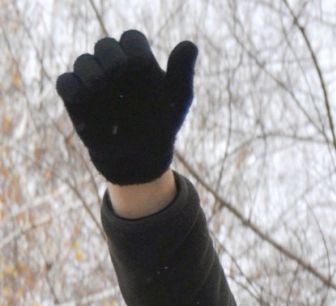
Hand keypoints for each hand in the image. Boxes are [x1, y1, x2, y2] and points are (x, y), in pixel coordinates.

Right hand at [56, 30, 197, 186]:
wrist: (140, 157)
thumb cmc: (160, 125)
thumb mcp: (176, 101)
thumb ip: (182, 73)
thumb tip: (190, 45)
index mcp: (136, 58)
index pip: (131, 40)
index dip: (136, 53)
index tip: (144, 70)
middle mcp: (112, 62)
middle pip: (105, 46)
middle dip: (113, 60)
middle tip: (119, 76)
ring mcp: (91, 77)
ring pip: (84, 62)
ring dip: (93, 76)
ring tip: (104, 94)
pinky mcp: (74, 95)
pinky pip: (66, 83)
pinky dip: (73, 89)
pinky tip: (86, 103)